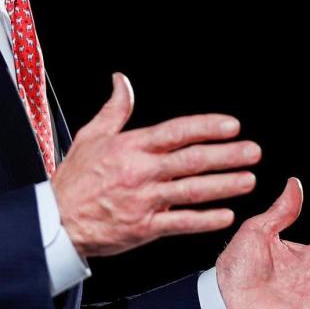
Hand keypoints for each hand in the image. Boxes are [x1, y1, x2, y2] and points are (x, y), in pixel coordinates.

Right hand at [52, 72, 258, 257]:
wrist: (57, 220)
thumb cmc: (74, 179)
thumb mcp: (90, 136)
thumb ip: (114, 109)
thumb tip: (121, 80)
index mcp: (131, 146)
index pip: (176, 132)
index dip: (206, 127)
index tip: (231, 126)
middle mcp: (141, 171)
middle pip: (192, 160)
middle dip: (227, 155)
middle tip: (253, 151)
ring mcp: (144, 200)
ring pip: (192, 190)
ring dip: (224, 185)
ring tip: (248, 179)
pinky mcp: (144, 228)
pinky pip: (180, 222)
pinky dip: (205, 219)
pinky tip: (226, 214)